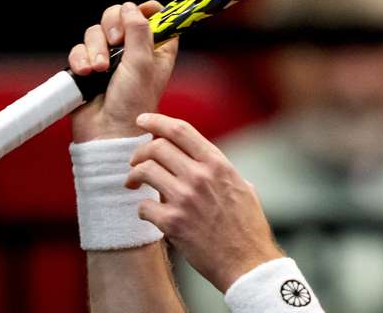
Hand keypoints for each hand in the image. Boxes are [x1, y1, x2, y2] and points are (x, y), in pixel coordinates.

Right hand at [69, 1, 178, 141]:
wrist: (107, 131)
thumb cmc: (133, 102)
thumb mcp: (142, 63)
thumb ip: (139, 31)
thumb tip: (131, 7)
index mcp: (155, 49)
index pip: (155, 17)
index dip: (149, 10)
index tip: (143, 10)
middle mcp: (133, 50)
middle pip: (119, 16)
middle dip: (113, 25)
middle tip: (116, 41)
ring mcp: (109, 58)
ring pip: (95, 32)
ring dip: (95, 48)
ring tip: (99, 69)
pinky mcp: (87, 66)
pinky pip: (79, 49)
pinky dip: (81, 58)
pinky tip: (86, 73)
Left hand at [126, 114, 283, 292]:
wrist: (249, 263)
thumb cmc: (248, 226)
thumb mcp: (242, 186)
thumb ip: (219, 170)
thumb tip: (203, 160)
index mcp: (218, 163)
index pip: (180, 130)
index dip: (156, 121)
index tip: (142, 120)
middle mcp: (200, 176)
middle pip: (156, 147)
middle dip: (139, 152)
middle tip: (134, 162)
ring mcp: (185, 198)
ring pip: (145, 171)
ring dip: (134, 176)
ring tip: (133, 184)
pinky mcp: (173, 223)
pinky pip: (143, 206)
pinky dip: (142, 209)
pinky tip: (149, 214)